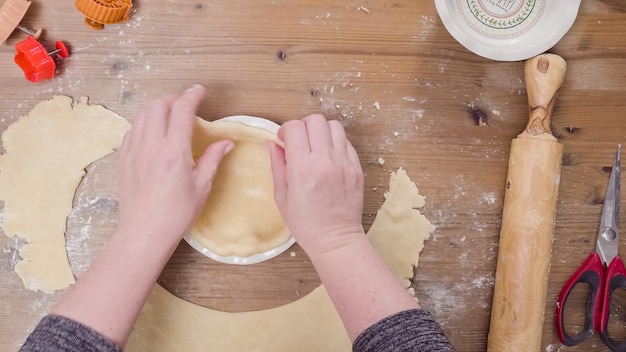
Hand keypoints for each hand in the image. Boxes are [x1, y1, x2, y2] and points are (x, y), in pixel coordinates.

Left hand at [116, 85, 232, 245]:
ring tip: (170, 114)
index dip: (192, 96)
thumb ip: (212, 159)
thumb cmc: (177, 214)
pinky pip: (132, 130)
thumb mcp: (201, 187)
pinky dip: (144, 122)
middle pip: (158, 105)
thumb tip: (226, 142)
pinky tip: (153, 132)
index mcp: (174, 152)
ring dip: (157, 108)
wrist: (144, 232)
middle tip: (186, 105)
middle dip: (174, 98)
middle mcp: (151, 146)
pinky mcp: (124, 159)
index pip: (182, 111)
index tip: (200, 91)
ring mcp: (134, 151)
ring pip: (142, 114)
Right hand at [267, 114, 364, 256]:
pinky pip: (346, 142)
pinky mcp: (356, 168)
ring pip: (334, 126)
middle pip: (315, 120)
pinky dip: (335, 143)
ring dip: (321, 131)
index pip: (295, 127)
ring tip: (315, 146)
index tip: (284, 141)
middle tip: (299, 141)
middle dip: (303, 126)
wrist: (335, 239)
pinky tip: (328, 157)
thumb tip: (272, 144)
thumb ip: (277, 165)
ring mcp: (343, 163)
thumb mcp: (281, 196)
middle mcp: (324, 161)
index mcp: (302, 169)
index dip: (286, 129)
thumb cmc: (305, 222)